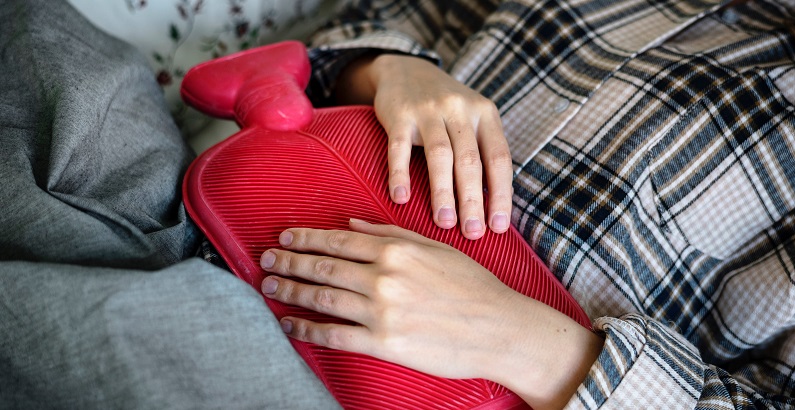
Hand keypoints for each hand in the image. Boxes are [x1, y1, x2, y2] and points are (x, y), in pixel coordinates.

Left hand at [259, 219, 602, 409]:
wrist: (500, 329)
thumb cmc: (473, 287)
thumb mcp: (436, 248)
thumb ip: (392, 234)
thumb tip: (353, 225)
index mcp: (397, 250)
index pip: (339, 241)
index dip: (306, 239)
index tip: (286, 237)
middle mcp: (384, 277)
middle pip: (323, 267)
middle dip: (289, 262)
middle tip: (266, 260)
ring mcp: (382, 311)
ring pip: (322, 298)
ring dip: (291, 291)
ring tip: (270, 287)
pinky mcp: (384, 343)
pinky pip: (334, 335)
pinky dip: (306, 329)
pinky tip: (290, 325)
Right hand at [335, 54, 512, 239]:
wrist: (406, 70)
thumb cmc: (445, 108)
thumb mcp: (472, 119)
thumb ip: (484, 153)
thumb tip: (495, 207)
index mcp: (485, 114)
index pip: (499, 159)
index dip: (501, 194)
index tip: (499, 226)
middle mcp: (460, 110)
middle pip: (470, 161)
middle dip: (473, 201)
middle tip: (473, 233)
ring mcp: (428, 110)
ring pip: (440, 156)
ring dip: (442, 192)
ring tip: (445, 223)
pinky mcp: (399, 115)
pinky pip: (399, 149)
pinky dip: (400, 175)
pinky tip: (401, 199)